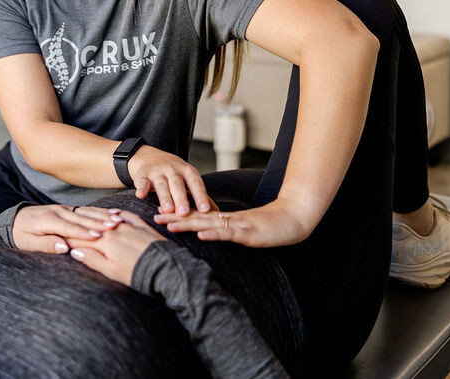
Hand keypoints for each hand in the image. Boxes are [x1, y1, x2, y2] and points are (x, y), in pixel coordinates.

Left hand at [12, 204, 122, 253]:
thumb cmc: (22, 235)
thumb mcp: (27, 243)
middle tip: (115, 226)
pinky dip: (100, 212)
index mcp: (47, 220)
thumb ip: (45, 244)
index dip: (83, 232)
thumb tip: (62, 247)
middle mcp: (58, 211)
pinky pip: (86, 210)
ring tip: (118, 219)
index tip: (98, 236)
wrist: (16, 220)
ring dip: (103, 216)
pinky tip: (113, 213)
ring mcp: (64, 208)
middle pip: (81, 218)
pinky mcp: (68, 209)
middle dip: (99, 222)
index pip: (68, 227)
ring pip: (86, 212)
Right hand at [67, 211, 165, 285]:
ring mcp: (129, 226)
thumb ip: (92, 260)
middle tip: (66, 225)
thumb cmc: (139, 274)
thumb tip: (74, 251)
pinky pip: (127, 215)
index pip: (80, 239)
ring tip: (85, 216)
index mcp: (106, 242)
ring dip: (95, 217)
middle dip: (78, 226)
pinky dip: (117, 214)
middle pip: (92, 226)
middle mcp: (115, 229)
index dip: (68, 239)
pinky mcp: (142, 226)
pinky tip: (113, 213)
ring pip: (107, 218)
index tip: (58, 239)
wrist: (167, 269)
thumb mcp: (112, 272)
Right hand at [126, 147, 211, 215]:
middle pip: (178, 185)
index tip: (205, 210)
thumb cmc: (173, 172)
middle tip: (184, 213)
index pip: (195, 183)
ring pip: (161, 185)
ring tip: (167, 209)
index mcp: (187, 171)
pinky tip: (140, 196)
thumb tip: (217, 213)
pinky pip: (142, 182)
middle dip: (181, 199)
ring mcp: (157, 172)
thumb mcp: (187, 178)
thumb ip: (199, 194)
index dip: (200, 196)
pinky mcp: (143, 175)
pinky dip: (141, 189)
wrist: (147, 156)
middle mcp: (172, 169)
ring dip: (164, 197)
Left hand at [152, 197, 312, 247]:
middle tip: (154, 217)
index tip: (159, 215)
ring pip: (208, 223)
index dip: (178, 216)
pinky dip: (214, 233)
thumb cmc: (271, 226)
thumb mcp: (245, 231)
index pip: (198, 216)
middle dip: (175, 217)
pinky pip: (229, 233)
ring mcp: (238, 225)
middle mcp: (228, 219)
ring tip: (169, 224)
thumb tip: (211, 235)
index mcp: (226, 220)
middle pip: (197, 217)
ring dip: (188, 224)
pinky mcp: (249, 232)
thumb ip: (228, 231)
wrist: (295, 219)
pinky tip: (201, 234)